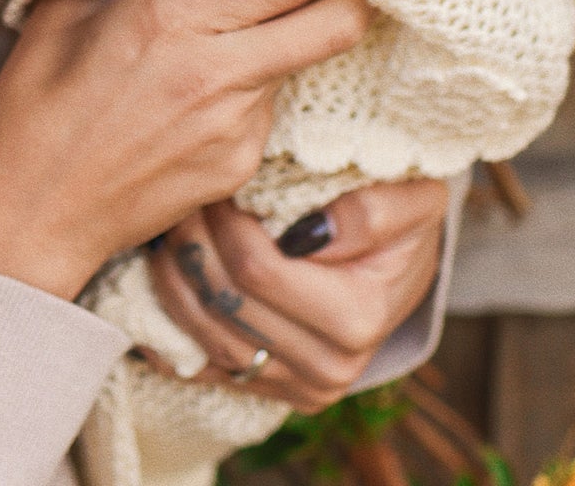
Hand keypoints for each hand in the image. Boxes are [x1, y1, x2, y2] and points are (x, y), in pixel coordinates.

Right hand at [0, 0, 370, 301]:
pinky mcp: (238, 168)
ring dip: (285, 41)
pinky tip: (199, 98)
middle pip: (337, 20)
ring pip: (299, 62)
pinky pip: (268, 109)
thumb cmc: (33, 109)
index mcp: (174, 16)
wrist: (25, 221)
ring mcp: (235, 127)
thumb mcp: (68, 11)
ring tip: (229, 40)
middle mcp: (218, 71)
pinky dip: (251, 91)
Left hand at [146, 178, 449, 411]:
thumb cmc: (404, 223)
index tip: (220, 182)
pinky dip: (169, 325)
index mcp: (358, 318)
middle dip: (195, 243)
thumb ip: (372, 210)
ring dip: (175, 279)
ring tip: (171, 228)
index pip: (259, 271)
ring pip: (204, 336)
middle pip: (225, 303)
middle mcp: (327, 367)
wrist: (403, 268)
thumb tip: (308, 234)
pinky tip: (160, 283)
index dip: (227, 221)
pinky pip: (199, 365)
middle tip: (187, 198)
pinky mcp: (269, 391)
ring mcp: (295, 387)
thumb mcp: (414, 197)